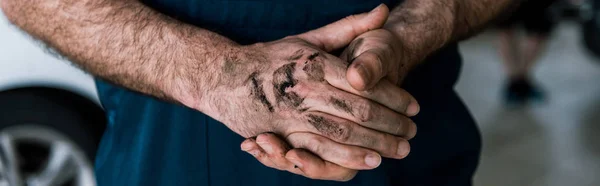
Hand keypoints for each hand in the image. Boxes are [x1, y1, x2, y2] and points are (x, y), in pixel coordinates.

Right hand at [225, 5, 418, 180]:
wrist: (224, 77)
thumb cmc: (273, 57)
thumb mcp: (310, 38)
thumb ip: (348, 28)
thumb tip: (383, 10)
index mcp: (315, 63)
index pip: (365, 84)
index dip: (394, 97)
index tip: (414, 106)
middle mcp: (305, 89)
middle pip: (359, 112)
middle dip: (391, 124)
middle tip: (413, 132)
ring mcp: (293, 114)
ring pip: (344, 134)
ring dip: (376, 145)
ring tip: (400, 149)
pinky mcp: (282, 134)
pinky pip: (320, 150)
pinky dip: (347, 157)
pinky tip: (368, 161)